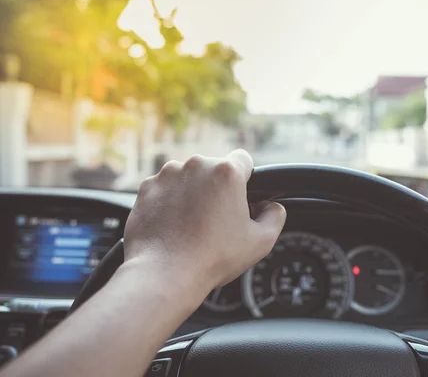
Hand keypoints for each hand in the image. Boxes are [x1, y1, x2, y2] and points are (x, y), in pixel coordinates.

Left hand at [122, 149, 285, 309]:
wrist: (164, 274)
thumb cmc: (213, 258)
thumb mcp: (261, 241)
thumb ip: (275, 215)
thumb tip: (271, 206)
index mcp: (226, 172)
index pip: (243, 159)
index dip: (245, 179)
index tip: (240, 197)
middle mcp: (196, 165)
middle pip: (213, 169)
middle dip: (216, 189)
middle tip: (217, 220)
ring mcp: (167, 175)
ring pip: (187, 178)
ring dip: (192, 194)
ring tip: (192, 226)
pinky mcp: (146, 188)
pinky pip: (164, 189)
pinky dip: (169, 202)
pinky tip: (173, 226)